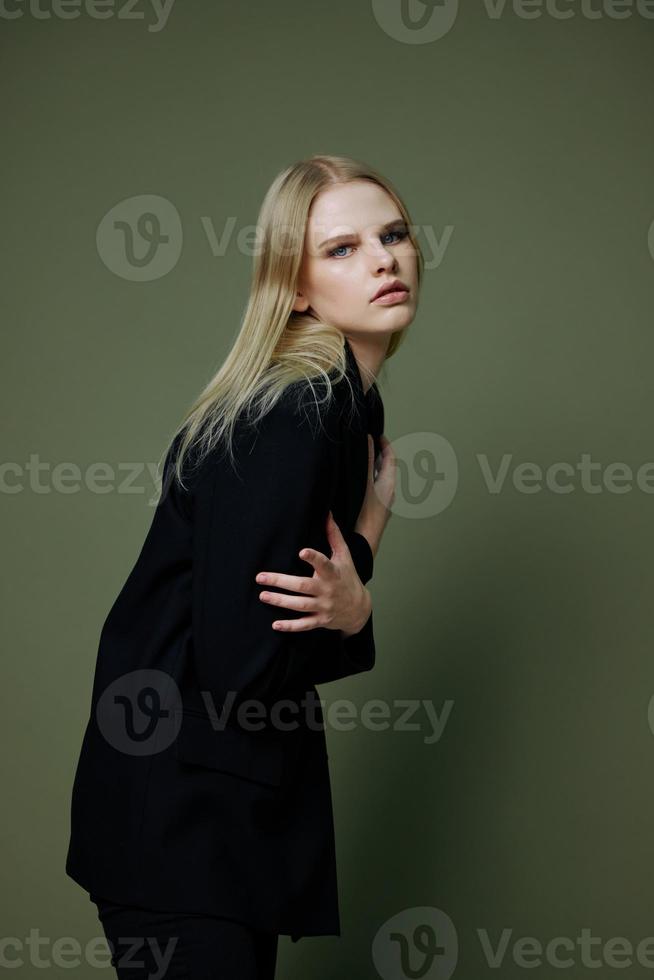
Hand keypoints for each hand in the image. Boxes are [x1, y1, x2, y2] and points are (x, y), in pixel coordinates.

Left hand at [255, 511, 371, 635]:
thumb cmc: (348, 576)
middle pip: (303, 586)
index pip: (324, 564)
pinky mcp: (320, 621)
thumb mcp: (345, 556)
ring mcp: (324, 607)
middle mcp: (328, 590)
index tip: (301, 552)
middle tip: (261, 577)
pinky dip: (290, 626)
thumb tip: (327, 514)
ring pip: (300, 606)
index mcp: (333, 573)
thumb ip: (334, 536)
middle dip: (281, 582)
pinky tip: (275, 624)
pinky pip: (304, 625)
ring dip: (280, 601)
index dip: (314, 558)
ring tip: (263, 595)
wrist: (359, 608)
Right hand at [355, 433, 395, 558]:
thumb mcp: (364, 483)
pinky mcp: (373, 512)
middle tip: (366, 445)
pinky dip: (366, 482)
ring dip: (370, 469)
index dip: (385, 445)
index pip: (391, 459)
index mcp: (389, 485)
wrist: (362, 545)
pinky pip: (372, 491)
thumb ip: (366, 461)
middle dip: (377, 455)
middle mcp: (388, 494)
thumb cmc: (365, 516)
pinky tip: (353, 484)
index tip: (378, 435)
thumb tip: (368, 440)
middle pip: (385, 469)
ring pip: (378, 481)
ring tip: (358, 460)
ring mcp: (381, 504)